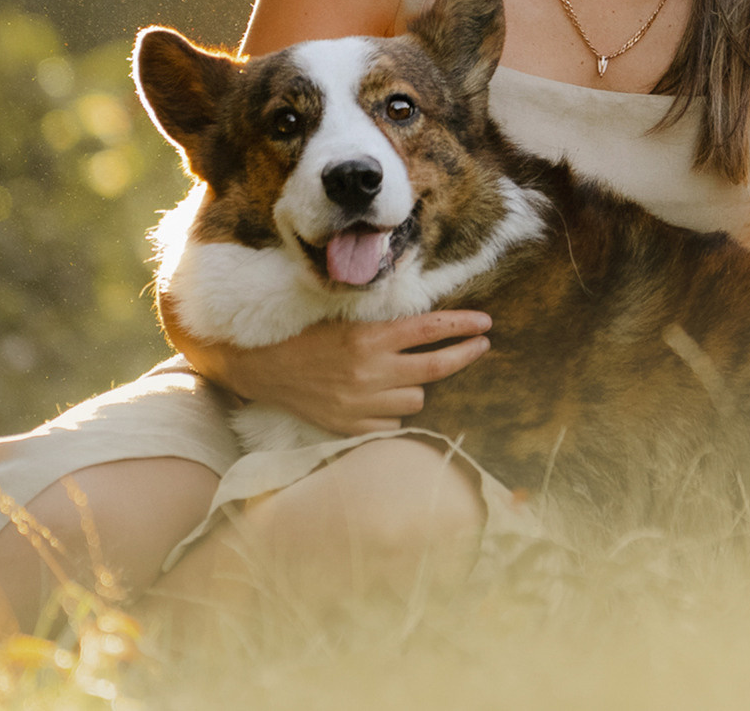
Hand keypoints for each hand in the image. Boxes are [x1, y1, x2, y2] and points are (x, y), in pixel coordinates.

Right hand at [221, 312, 491, 436]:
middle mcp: (369, 371)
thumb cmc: (305, 339)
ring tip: (399, 377)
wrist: (264, 369)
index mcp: (367, 338)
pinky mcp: (352, 427)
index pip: (427, 329)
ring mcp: (362, 403)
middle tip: (481, 346)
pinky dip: (392, 415)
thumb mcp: (344, 322)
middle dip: (464, 355)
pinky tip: (378, 402)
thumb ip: (384, 328)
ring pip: (417, 399)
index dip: (461, 325)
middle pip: (435, 367)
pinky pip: (394, 425)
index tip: (486, 323)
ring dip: (415, 387)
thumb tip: (430, 328)